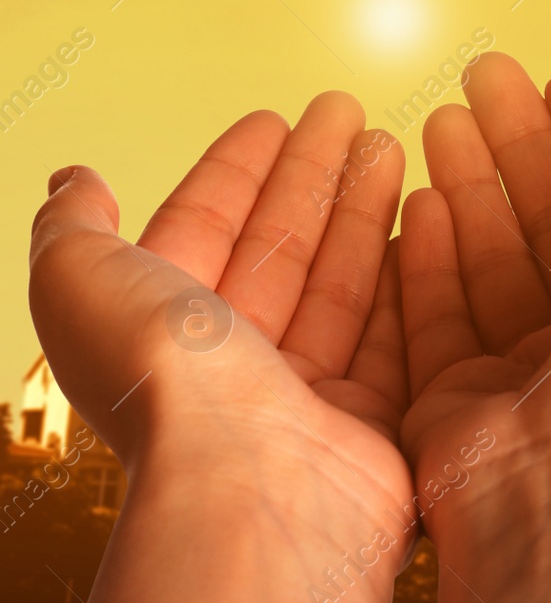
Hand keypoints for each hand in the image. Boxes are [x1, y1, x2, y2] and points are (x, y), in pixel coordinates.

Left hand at [29, 95, 412, 602]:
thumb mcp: (81, 283)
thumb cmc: (169, 388)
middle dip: (311, 176)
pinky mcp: (372, 414)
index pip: (203, 229)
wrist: (257, 488)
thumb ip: (74, 229)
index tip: (272, 119)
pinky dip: (409, 270)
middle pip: (279, 248)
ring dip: (363, 209)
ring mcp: (304, 391)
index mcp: (159, 330)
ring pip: (340, 281)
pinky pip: (395, 329)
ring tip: (392, 145)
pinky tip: (425, 218)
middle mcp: (230, 363)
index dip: (235, 169)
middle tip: (347, 114)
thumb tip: (75, 182)